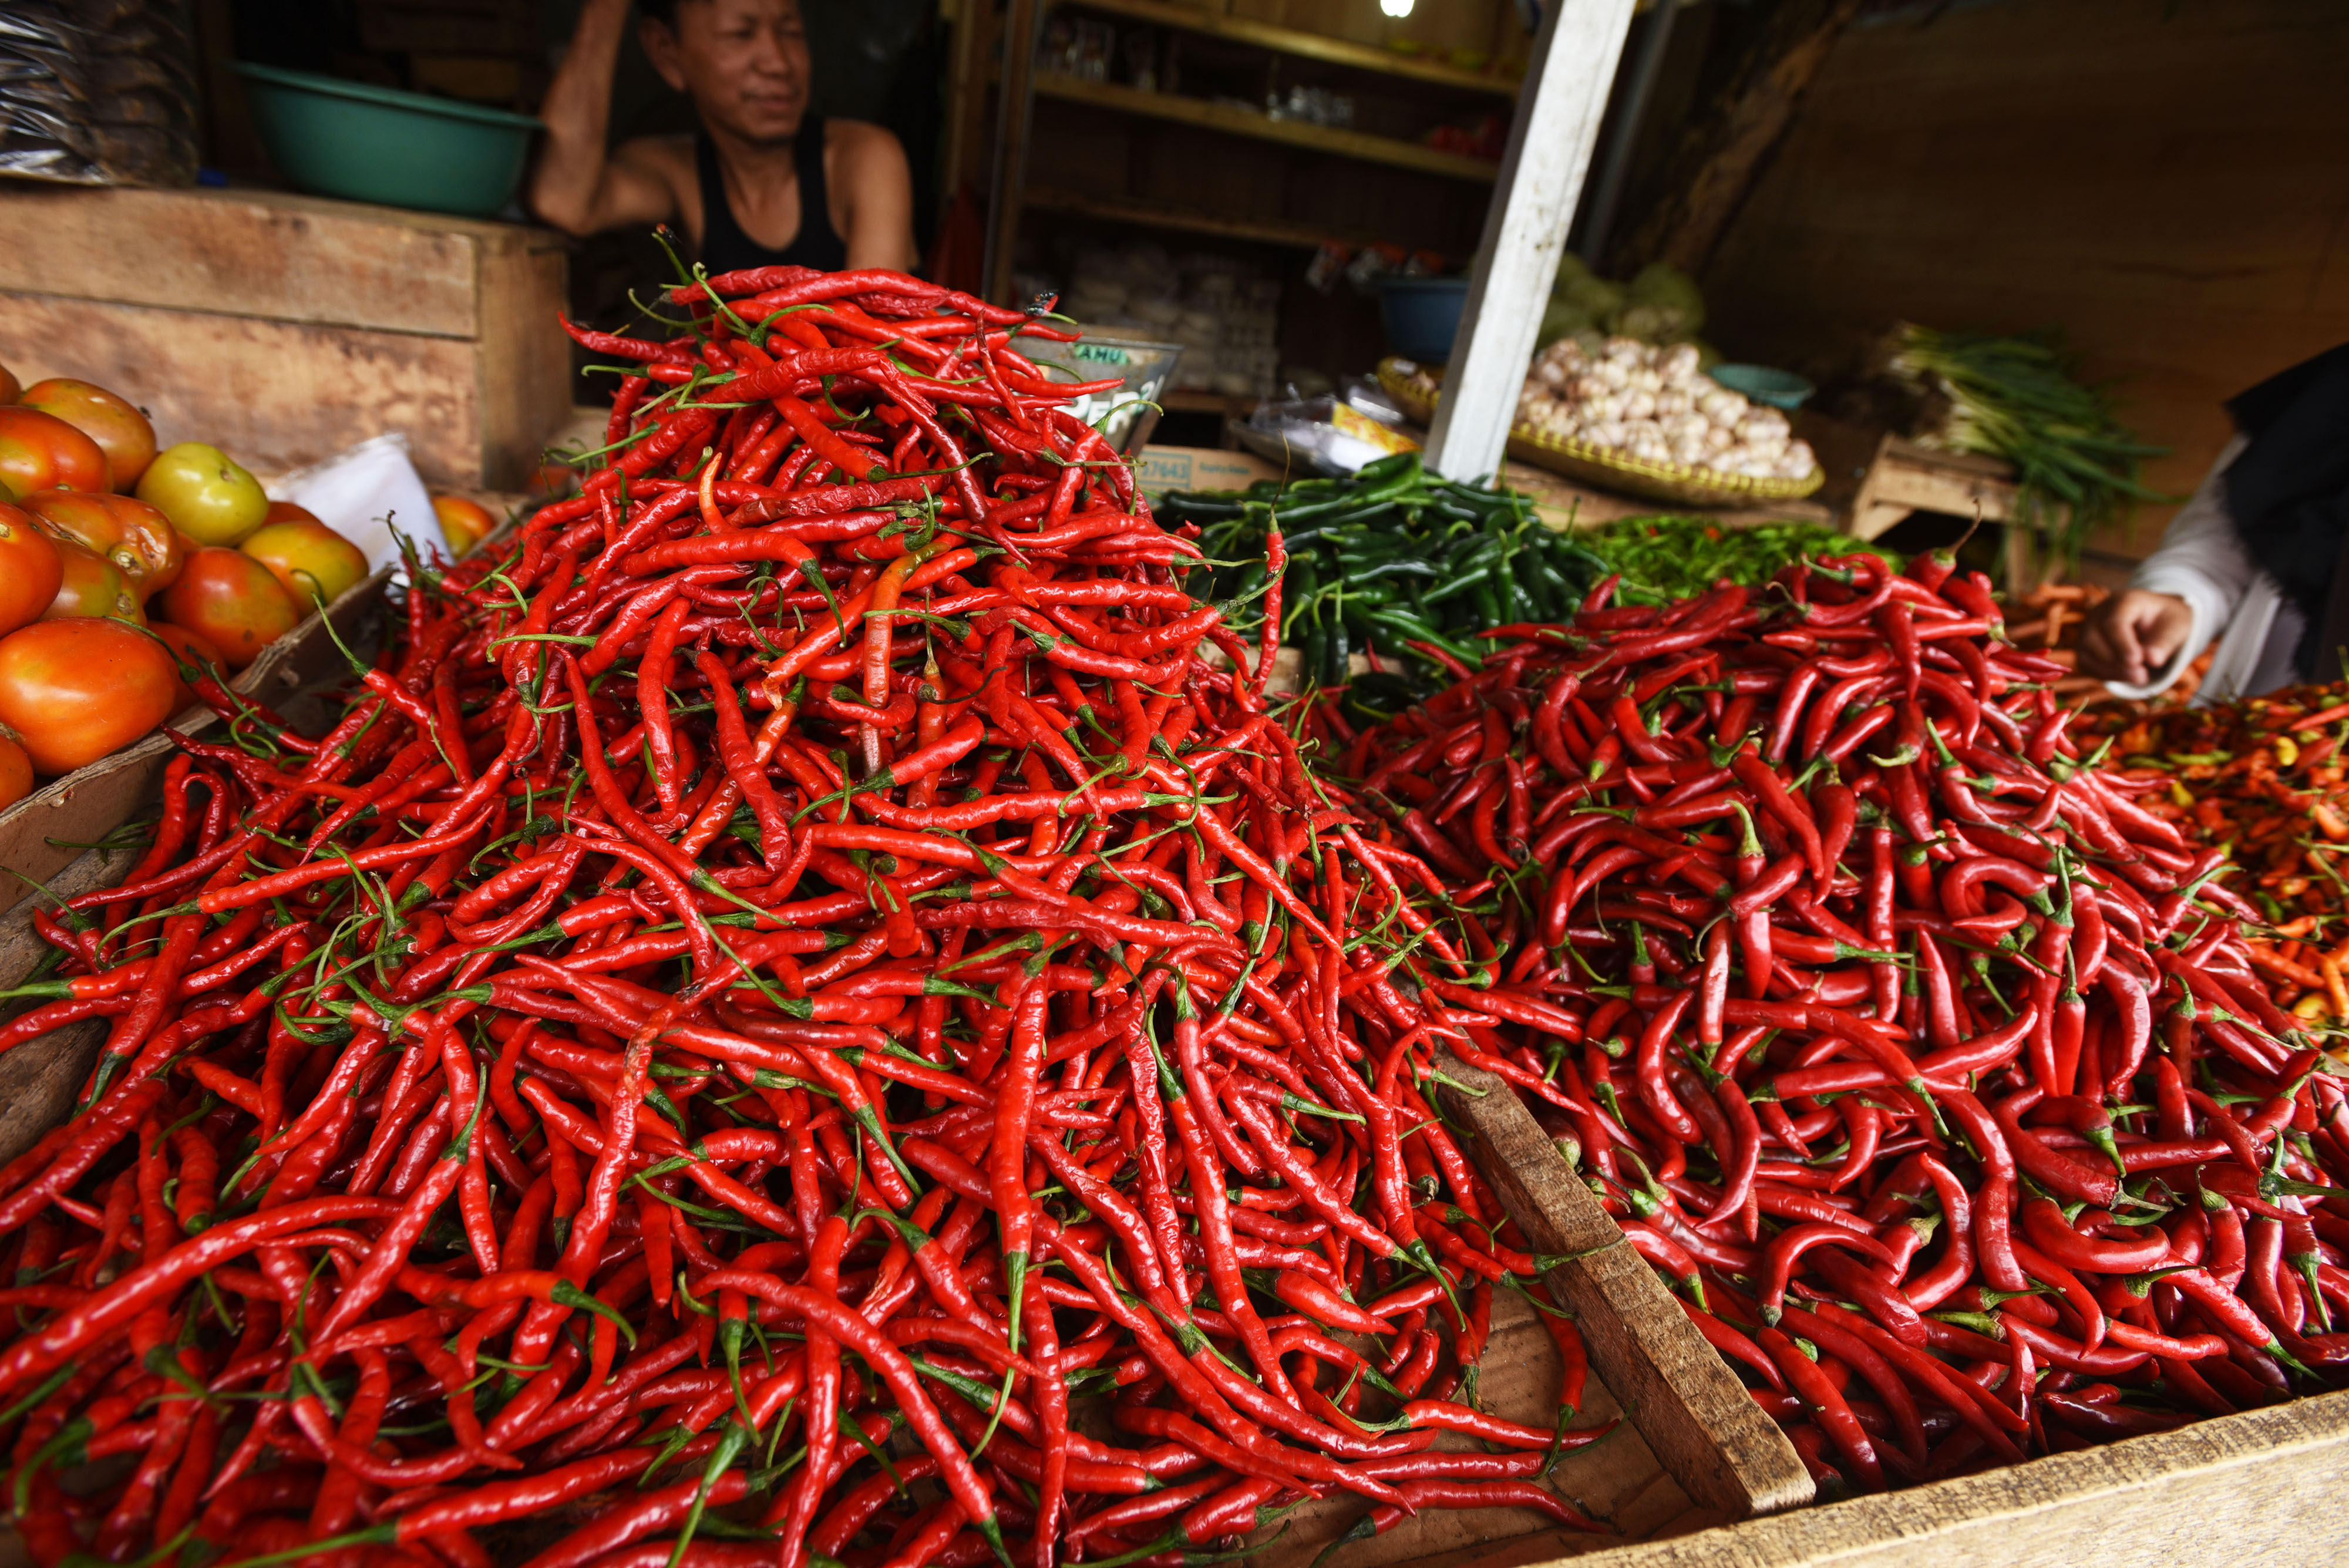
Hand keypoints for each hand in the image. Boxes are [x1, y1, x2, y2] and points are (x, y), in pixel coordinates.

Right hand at [2077, 589, 2191, 684]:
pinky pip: (2086, 664)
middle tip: (2143, 676)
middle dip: (2116, 661)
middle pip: (2092, 638)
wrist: (2154, 620)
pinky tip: (2127, 676)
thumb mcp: (2176, 626)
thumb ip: (2165, 642)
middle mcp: (2099, 612)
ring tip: (2139, 677)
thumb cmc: (2165, 621)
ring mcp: (2087, 629)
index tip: (2137, 662)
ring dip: (2111, 670)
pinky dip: (2106, 674)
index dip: (2122, 644)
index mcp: (2123, 600)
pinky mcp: (2085, 646)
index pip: (2113, 622)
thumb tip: (2153, 660)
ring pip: (2086, 653)